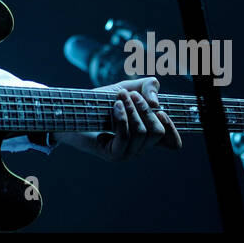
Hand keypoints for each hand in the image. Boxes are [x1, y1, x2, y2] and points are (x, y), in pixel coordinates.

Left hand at [60, 77, 182, 161]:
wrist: (70, 112)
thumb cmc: (98, 102)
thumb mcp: (126, 88)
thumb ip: (147, 87)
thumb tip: (156, 102)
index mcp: (146, 136)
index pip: (173, 143)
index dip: (173, 128)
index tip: (160, 110)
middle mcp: (140, 148)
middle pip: (158, 132)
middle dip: (146, 109)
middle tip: (131, 96)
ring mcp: (127, 154)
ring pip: (143, 133)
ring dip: (132, 110)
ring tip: (119, 98)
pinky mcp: (113, 155)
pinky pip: (125, 136)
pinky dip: (122, 117)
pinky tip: (114, 106)